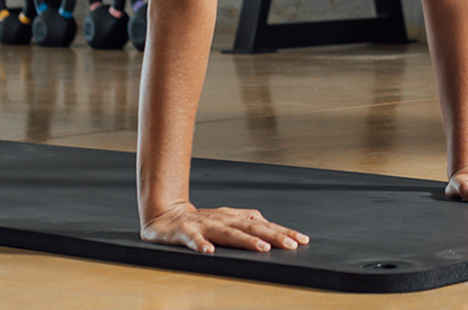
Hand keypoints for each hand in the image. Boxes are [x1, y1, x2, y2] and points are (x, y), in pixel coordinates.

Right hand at [141, 200, 309, 253]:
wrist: (165, 215)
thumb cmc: (200, 220)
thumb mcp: (227, 219)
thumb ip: (246, 222)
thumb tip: (268, 225)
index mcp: (235, 218)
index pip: (264, 225)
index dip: (283, 231)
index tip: (302, 240)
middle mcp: (224, 219)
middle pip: (253, 228)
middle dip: (274, 236)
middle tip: (292, 245)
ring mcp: (204, 225)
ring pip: (228, 233)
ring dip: (246, 241)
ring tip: (262, 248)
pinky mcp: (184, 232)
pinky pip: (193, 239)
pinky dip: (201, 245)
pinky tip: (209, 252)